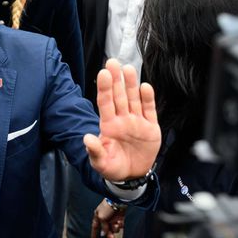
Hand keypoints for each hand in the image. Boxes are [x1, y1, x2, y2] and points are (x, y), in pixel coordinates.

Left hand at [84, 59, 160, 181]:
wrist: (133, 176)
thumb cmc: (113, 168)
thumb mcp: (101, 163)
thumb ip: (95, 151)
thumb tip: (86, 138)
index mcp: (109, 125)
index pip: (105, 103)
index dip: (104, 88)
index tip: (103, 73)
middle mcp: (122, 119)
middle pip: (119, 96)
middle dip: (116, 79)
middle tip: (112, 61)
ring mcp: (137, 122)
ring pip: (134, 99)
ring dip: (131, 84)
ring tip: (128, 69)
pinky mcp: (150, 127)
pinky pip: (149, 110)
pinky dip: (148, 99)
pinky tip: (145, 86)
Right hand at [90, 199, 124, 237]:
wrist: (118, 200)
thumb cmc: (107, 207)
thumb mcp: (102, 217)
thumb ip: (103, 227)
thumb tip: (103, 234)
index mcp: (98, 217)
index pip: (95, 228)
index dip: (94, 234)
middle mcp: (105, 219)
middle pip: (106, 231)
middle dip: (109, 234)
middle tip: (111, 237)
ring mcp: (112, 219)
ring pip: (113, 229)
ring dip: (115, 228)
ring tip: (116, 223)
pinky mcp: (119, 218)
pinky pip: (119, 225)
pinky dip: (120, 224)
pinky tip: (120, 220)